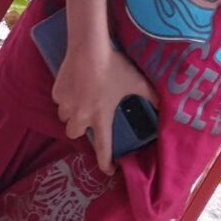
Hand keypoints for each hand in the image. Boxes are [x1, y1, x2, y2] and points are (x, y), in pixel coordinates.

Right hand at [52, 43, 158, 174]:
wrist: (89, 49)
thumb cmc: (114, 67)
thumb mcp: (136, 81)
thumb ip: (150, 95)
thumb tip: (163, 105)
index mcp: (100, 117)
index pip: (103, 148)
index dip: (106, 163)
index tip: (109, 170)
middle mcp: (80, 116)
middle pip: (75, 134)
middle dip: (81, 129)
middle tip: (89, 117)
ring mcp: (66, 105)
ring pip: (65, 117)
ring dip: (72, 113)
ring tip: (82, 98)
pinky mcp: (57, 92)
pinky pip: (60, 100)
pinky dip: (66, 96)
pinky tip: (75, 83)